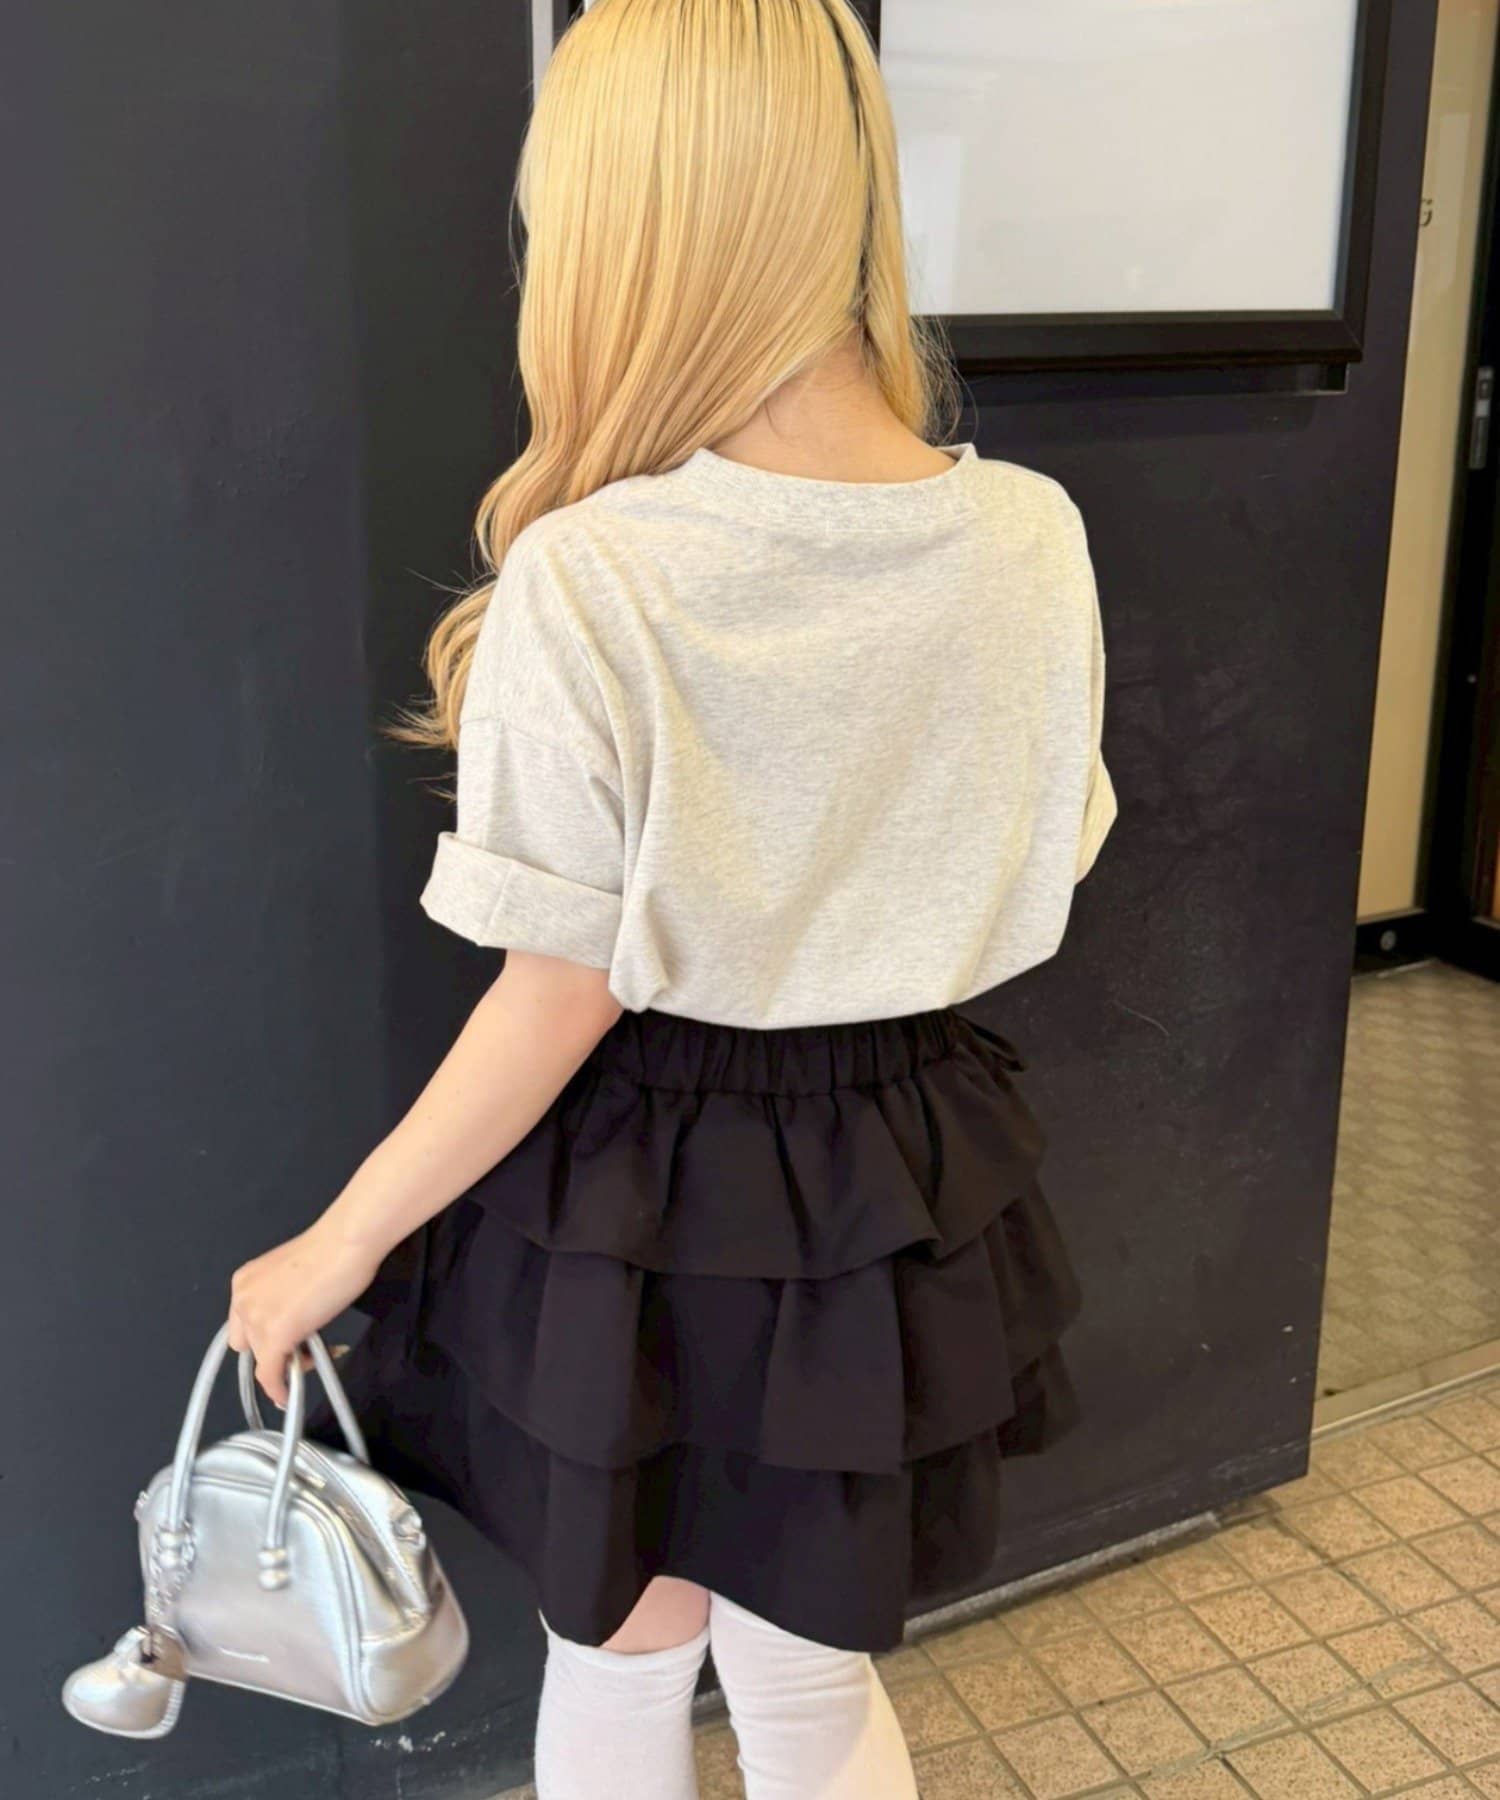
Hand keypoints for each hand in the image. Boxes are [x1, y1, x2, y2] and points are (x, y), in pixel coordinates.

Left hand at [227, 1219, 383, 1407]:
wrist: (346, 1243)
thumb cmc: (334, 1250)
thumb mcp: (295, 1275)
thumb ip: (284, 1299)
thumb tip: (294, 1321)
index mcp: (246, 1281)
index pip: (244, 1322)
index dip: (264, 1337)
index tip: (283, 1344)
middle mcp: (243, 1298)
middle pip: (246, 1344)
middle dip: (270, 1351)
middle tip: (301, 1348)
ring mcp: (256, 1318)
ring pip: (262, 1360)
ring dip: (287, 1363)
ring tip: (317, 1354)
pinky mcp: (274, 1336)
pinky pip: (269, 1374)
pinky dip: (279, 1388)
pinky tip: (289, 1393)